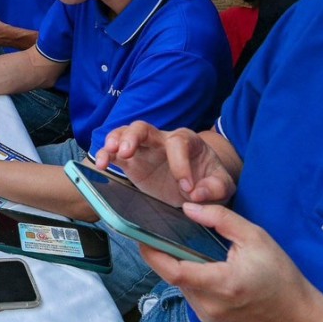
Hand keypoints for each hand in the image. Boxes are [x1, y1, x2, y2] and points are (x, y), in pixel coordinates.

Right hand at [95, 122, 235, 206]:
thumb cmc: (209, 180)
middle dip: (133, 137)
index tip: (186, 187)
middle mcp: (162, 140)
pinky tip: (100, 165)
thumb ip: (215, 188)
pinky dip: (105, 155)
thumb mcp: (222, 185)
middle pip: (143, 128)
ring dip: (115, 141)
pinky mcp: (131, 162)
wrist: (197, 186)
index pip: (178, 143)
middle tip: (127, 151)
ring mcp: (144, 149)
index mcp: (187, 141)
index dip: (180, 164)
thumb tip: (197, 193)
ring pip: (125, 135)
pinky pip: (114, 153)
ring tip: (109, 154)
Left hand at [140, 202, 318, 321]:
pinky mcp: (207, 318)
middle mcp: (209, 304)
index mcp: (222, 284)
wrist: (297, 317)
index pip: (174, 271)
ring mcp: (207, 315)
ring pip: (177, 284)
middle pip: (170, 276)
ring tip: (172, 239)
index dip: (153, 253)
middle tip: (151, 228)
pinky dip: (184, 273)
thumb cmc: (280, 275)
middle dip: (158, 253)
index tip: (140, 233)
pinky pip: (187, 291)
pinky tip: (191, 258)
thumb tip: (188, 208)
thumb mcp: (256, 237)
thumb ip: (220, 219)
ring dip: (172, 263)